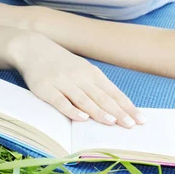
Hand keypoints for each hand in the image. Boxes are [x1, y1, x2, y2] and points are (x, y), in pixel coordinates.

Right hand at [13, 33, 144, 128]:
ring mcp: (62, 82)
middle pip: (102, 97)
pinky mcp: (45, 89)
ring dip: (98, 111)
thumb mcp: (82, 70)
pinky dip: (72, 110)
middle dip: (118, 112)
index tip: (141, 119)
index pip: (113, 92)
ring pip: (84, 99)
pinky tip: (82, 118)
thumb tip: (118, 107)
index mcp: (91, 73)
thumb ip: (97, 87)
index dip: (127, 106)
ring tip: (112, 122)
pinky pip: (60, 101)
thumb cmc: (62, 64)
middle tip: (131, 125)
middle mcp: (79, 76)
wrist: (33, 48)